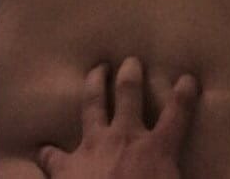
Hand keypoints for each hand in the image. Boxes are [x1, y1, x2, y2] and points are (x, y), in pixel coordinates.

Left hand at [38, 57, 198, 178]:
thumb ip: (181, 172)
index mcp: (157, 148)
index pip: (178, 110)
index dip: (185, 91)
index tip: (188, 78)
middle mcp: (125, 137)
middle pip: (129, 92)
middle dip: (130, 72)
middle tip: (130, 61)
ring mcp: (93, 148)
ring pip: (92, 104)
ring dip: (94, 83)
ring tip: (96, 69)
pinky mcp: (67, 168)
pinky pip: (54, 156)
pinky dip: (48, 152)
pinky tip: (42, 147)